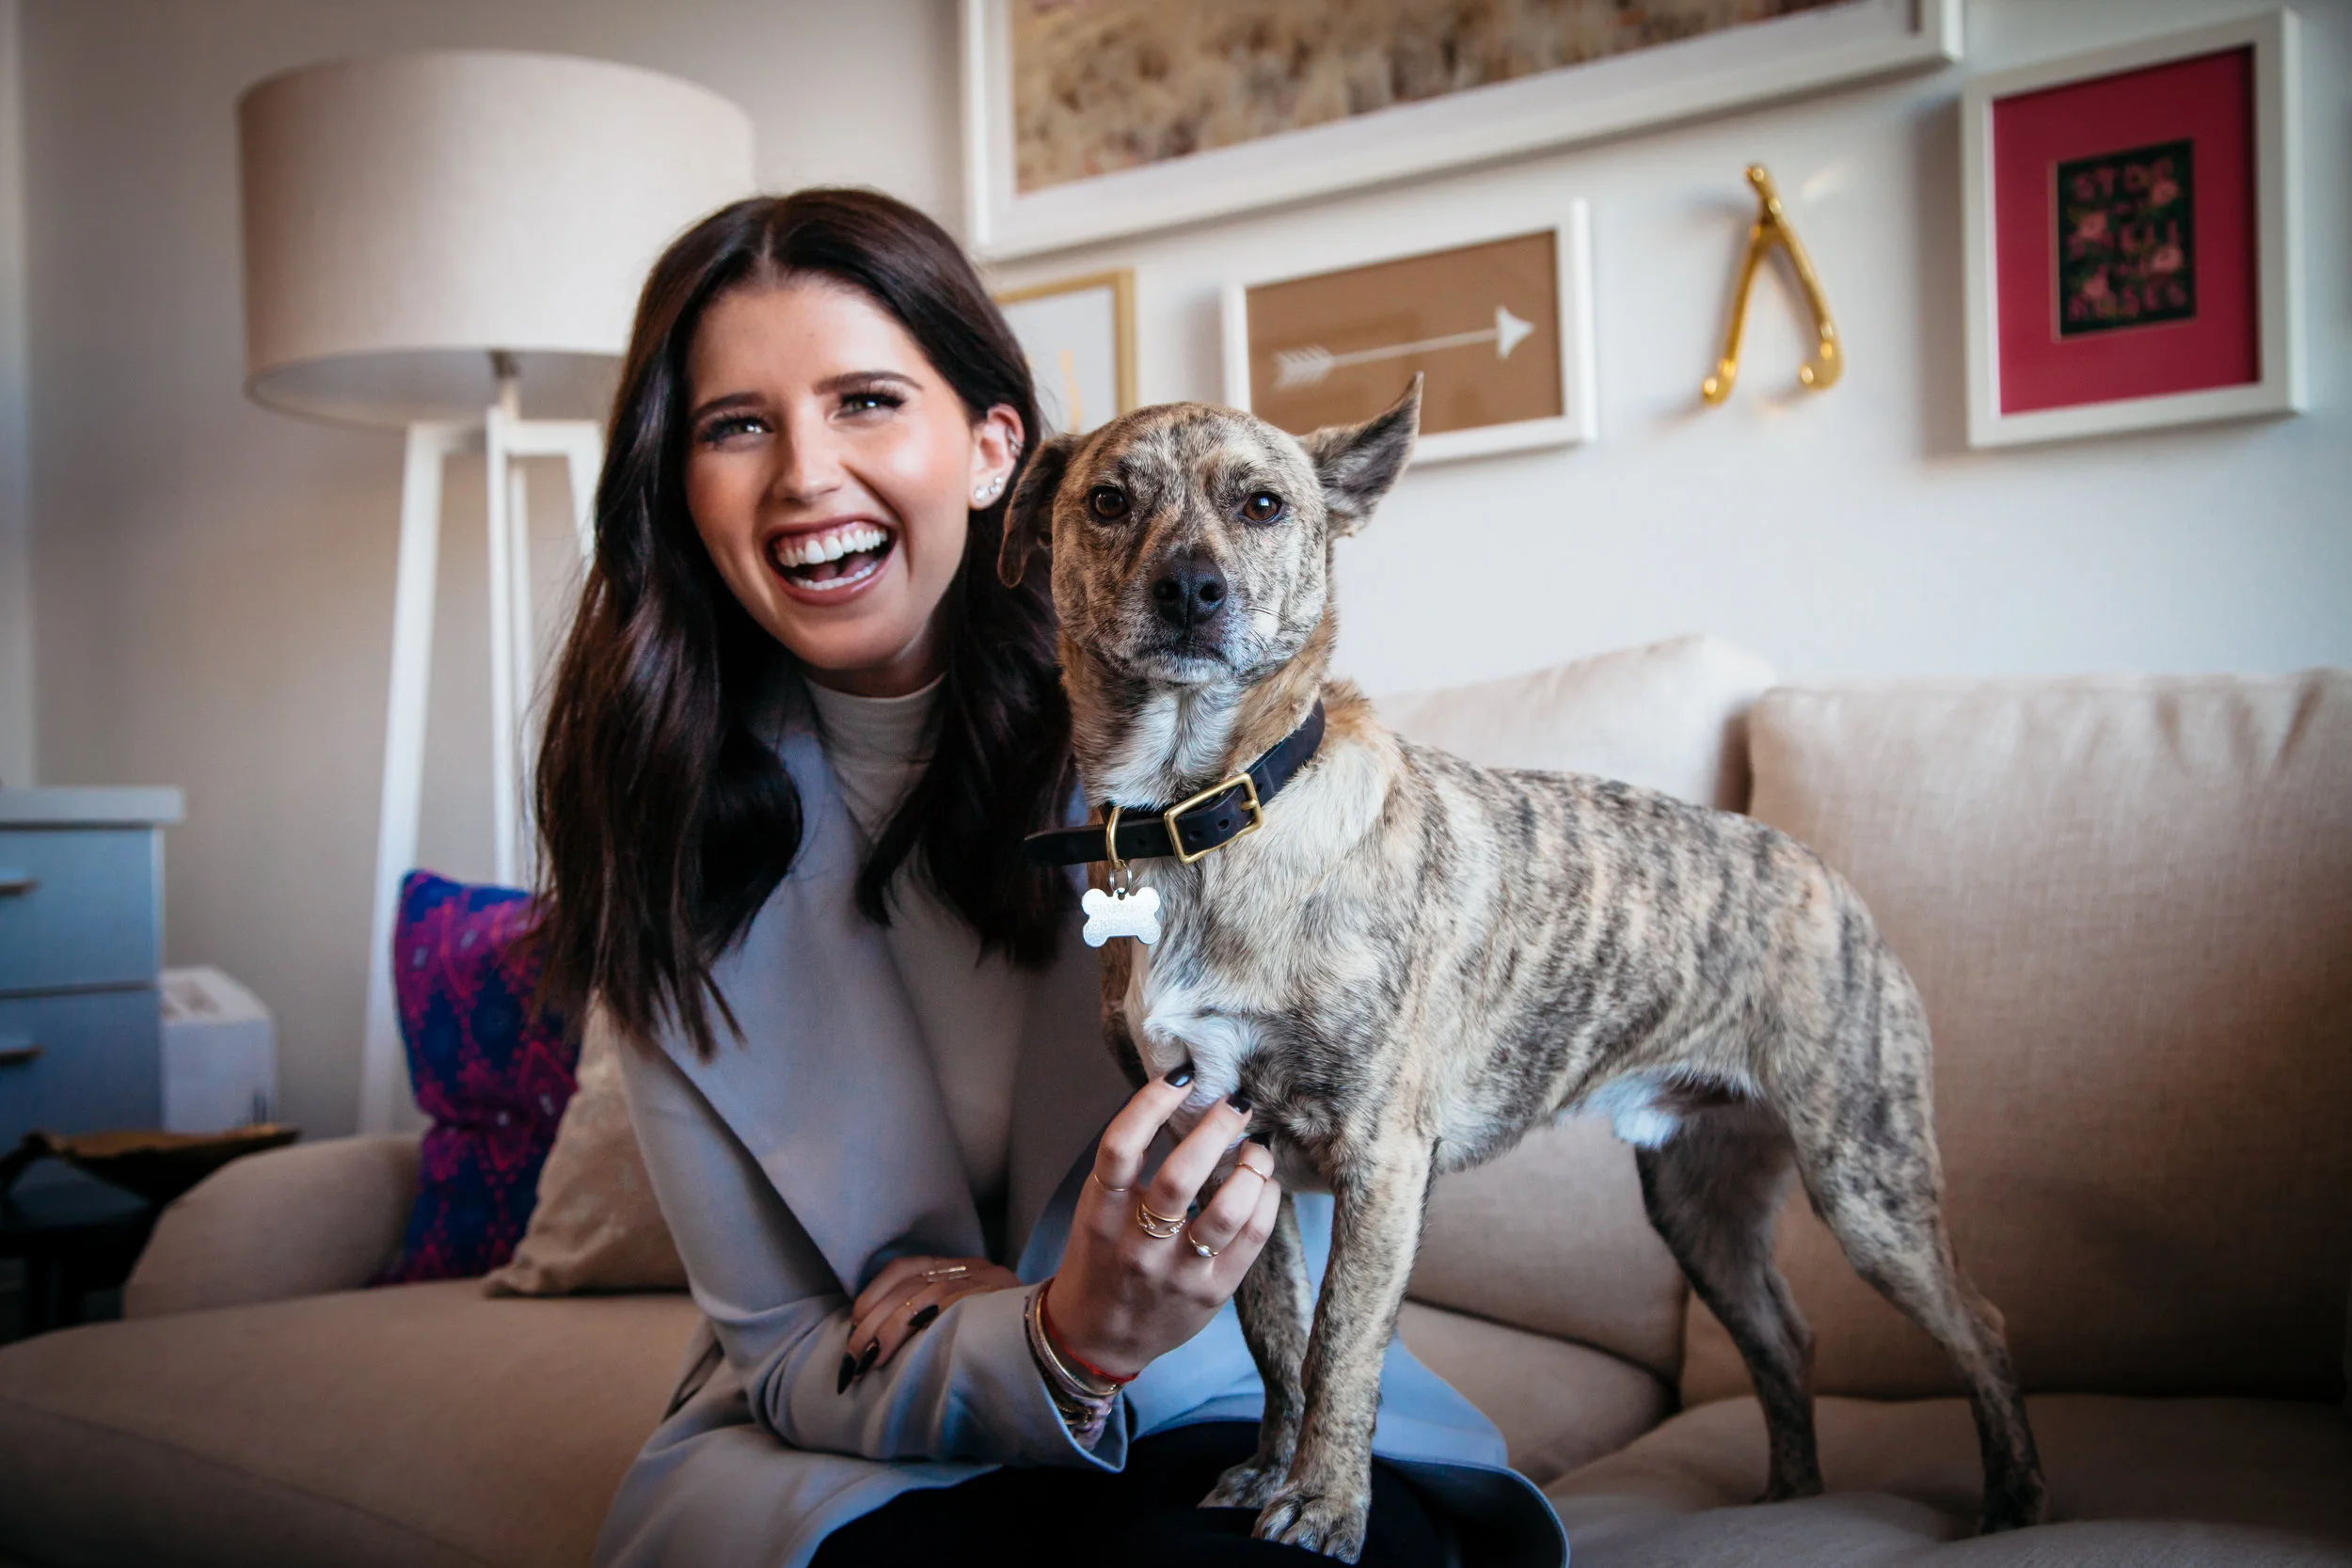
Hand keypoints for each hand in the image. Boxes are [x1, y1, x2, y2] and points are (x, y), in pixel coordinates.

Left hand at [843, 1254, 1019, 1388]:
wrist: (1067, 1352)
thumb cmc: (1008, 1350)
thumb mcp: (968, 1326)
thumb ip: (936, 1320)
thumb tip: (878, 1343)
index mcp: (965, 1268)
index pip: (906, 1268)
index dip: (873, 1296)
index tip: (852, 1326)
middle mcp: (977, 1268)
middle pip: (909, 1283)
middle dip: (872, 1321)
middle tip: (853, 1357)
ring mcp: (991, 1282)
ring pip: (924, 1293)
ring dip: (888, 1329)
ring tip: (868, 1360)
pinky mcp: (1000, 1299)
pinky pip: (950, 1302)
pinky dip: (919, 1323)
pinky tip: (902, 1346)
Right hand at [1044, 1067, 1282, 1377]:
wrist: (1100, 1338)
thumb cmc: (1101, 1260)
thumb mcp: (1096, 1211)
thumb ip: (1128, 1170)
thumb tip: (1180, 1101)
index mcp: (1100, 1213)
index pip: (1120, 1148)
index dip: (1151, 1103)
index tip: (1181, 1077)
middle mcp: (1136, 1243)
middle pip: (1180, 1175)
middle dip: (1216, 1128)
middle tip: (1234, 1103)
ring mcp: (1177, 1272)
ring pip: (1227, 1210)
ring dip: (1251, 1166)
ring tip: (1257, 1147)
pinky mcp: (1213, 1292)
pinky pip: (1252, 1237)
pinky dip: (1266, 1199)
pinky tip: (1264, 1182)